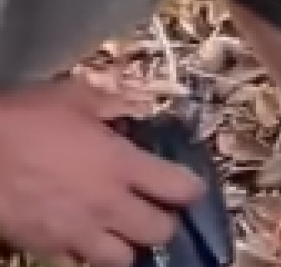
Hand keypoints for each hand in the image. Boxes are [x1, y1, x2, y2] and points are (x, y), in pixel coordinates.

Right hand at [0, 78, 205, 266]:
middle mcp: (108, 204)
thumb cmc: (22, 120)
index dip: (192, 189)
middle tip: (156, 209)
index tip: (189, 186)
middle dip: (165, 222)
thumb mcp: (73, 98)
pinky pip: (79, 266)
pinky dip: (87, 257)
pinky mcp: (47, 250)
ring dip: (129, 245)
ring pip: (124, 259)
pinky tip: (85, 241)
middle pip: (160, 232)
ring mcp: (77, 232)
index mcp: (122, 165)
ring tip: (123, 230)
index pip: (181, 189)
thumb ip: (111, 104)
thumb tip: (131, 110)